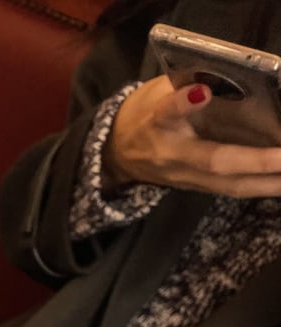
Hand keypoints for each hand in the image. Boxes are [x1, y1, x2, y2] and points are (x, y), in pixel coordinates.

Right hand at [103, 76, 280, 196]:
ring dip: (266, 183)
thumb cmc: (143, 115)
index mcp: (157, 124)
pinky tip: (280, 182)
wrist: (117, 154)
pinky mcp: (196, 187)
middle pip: (215, 163)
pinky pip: (231, 189)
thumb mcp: (156, 92)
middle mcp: (173, 156)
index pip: (168, 113)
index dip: (183, 103)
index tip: (203, 91)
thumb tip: (217, 83)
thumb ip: (185, 87)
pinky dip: (260, 186)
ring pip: (228, 184)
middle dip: (255, 161)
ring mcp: (186, 177)